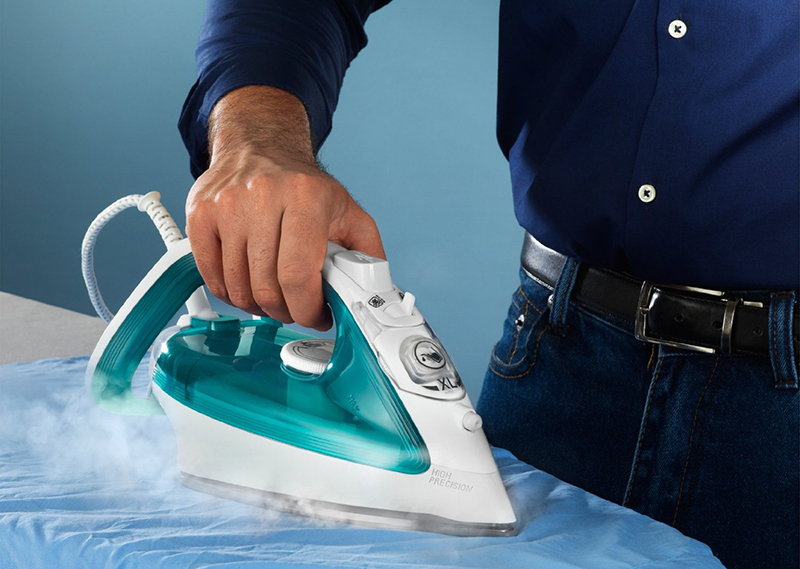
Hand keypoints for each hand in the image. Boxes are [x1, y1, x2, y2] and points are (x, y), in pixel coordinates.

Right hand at [185, 86, 384, 329]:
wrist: (261, 147)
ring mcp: (226, 204)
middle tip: (295, 310)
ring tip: (273, 297)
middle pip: (266, 286)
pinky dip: (230, 293)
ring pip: (237, 286)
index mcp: (306, 197)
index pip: (298, 274)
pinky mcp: (200, 213)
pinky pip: (211, 275)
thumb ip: (368, 255)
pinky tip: (248, 286)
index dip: (307, 308)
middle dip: (285, 311)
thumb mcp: (348, 212)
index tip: (315, 316)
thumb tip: (375, 295)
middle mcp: (263, 196)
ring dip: (258, 306)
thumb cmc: (307, 187)